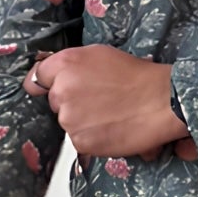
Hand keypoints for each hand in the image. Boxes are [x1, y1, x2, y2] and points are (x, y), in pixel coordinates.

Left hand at [27, 46, 197, 159]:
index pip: (36, 79)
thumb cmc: (137, 76)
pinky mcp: (80, 141)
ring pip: (69, 123)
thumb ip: (72, 65)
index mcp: (65, 64)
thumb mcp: (100, 55)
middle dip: (72, 103)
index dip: (46, 85)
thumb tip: (53, 76)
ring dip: (84, 122)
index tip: (50, 90)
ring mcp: (69, 118)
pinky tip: (112, 128)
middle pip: (56, 103)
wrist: (161, 101)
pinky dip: (94, 138)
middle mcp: (62, 90)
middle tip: (100, 101)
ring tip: (110, 115)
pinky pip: (80, 141)